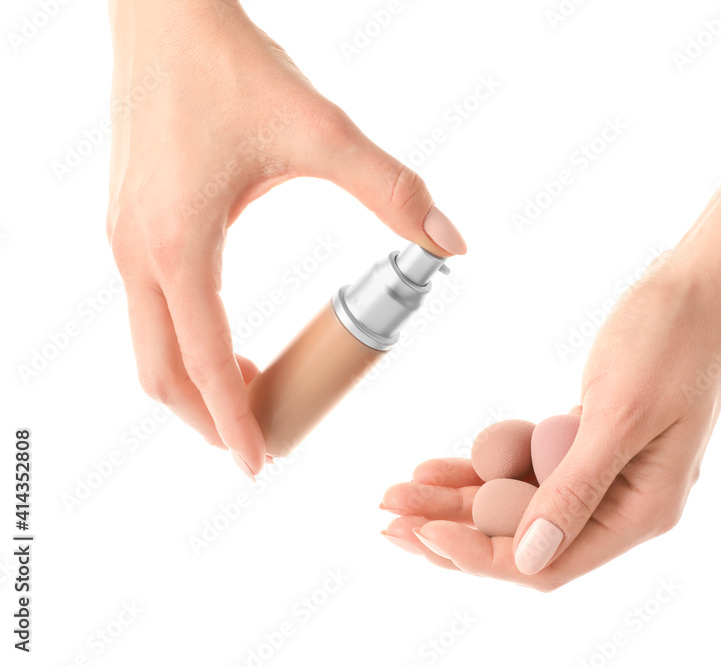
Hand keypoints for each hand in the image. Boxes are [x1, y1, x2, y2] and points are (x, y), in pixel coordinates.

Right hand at [106, 0, 465, 478]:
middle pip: (159, 373)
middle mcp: (136, 251)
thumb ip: (391, 192)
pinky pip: (146, 309)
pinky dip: (182, 344)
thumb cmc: (233, 69)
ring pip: (146, 345)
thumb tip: (451, 246)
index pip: (204, 361)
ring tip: (251, 397)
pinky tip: (226, 337)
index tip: (257, 466)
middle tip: (261, 441)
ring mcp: (123, 238)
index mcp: (179, 243)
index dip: (233, 422)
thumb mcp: (321, 131)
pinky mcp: (126, 222)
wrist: (165, 13)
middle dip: (206, 419)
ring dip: (193, 384)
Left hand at [380, 252, 720, 589]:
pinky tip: (436, 466)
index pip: (549, 560)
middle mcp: (625, 501)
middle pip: (524, 537)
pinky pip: (528, 466)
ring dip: (458, 498)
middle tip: (388, 517)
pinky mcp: (590, 438)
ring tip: (397, 492)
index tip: (422, 533)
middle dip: (453, 529)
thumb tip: (529, 559)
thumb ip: (575, 491)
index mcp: (642, 509)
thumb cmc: (676, 338)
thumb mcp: (620, 415)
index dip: (479, 554)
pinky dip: (484, 466)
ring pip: (519, 502)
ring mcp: (608, 470)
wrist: (705, 282)